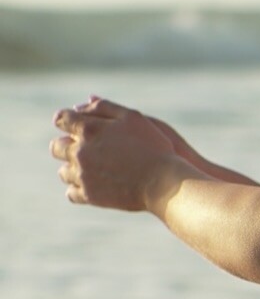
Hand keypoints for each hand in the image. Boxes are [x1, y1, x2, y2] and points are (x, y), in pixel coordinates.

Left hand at [51, 96, 185, 211]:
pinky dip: (77, 190)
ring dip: (71, 169)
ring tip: (88, 170)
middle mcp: (80, 152)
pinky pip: (72, 193)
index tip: (73, 125)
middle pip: (57, 147)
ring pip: (63, 172)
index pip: (62, 119)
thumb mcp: (134, 118)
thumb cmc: (154, 147)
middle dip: (65, 146)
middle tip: (80, 149)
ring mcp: (83, 175)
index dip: (66, 120)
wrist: (164, 183)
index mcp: (89, 129)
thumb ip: (106, 107)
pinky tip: (91, 186)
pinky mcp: (90, 195)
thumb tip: (83, 102)